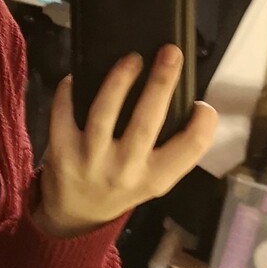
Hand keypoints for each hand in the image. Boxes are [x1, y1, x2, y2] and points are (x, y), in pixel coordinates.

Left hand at [37, 47, 216, 238]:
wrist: (75, 214)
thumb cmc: (122, 186)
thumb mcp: (153, 178)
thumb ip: (169, 149)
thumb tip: (182, 96)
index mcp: (155, 178)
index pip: (191, 148)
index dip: (204, 123)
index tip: (202, 104)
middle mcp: (125, 171)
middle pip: (146, 122)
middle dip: (161, 83)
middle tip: (170, 52)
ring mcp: (90, 161)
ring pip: (104, 114)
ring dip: (119, 80)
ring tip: (132, 59)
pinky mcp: (62, 152)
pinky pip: (63, 113)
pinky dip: (69, 91)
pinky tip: (77, 77)